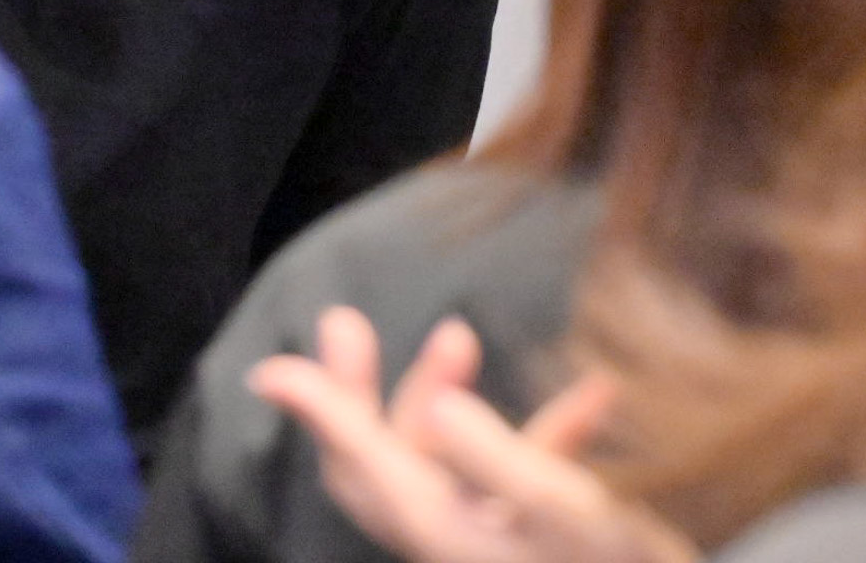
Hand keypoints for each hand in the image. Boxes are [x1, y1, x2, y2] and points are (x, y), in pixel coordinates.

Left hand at [248, 311, 690, 562]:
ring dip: (444, 398)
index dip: (318, 411)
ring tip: (462, 333)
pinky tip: (596, 395)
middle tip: (344, 325)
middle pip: (381, 465)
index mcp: (445, 530)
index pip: (363, 463)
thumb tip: (437, 404)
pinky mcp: (535, 541)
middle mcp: (454, 539)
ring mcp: (492, 541)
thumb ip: (498, 459)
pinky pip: (519, 480)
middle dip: (366, 392)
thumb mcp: (567, 513)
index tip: (269, 368)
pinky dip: (545, 432)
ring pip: (438, 462)